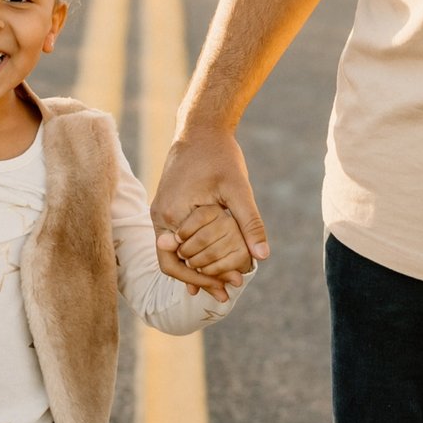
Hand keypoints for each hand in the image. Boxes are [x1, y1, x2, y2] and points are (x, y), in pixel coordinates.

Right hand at [150, 129, 267, 296]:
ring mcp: (160, 213)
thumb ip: (249, 223)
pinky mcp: (167, 209)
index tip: (231, 288)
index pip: (182, 263)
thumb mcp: (239, 189)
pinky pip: (175, 240)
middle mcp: (160, 217)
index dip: (207, 279)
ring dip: (197, 269)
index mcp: (173, 214)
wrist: (200, 129)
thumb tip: (263, 257)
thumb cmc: (219, 155)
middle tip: (228, 294)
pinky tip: (210, 267)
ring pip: (174, 254)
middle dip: (202, 280)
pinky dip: (192, 254)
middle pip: (174, 264)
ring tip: (223, 284)